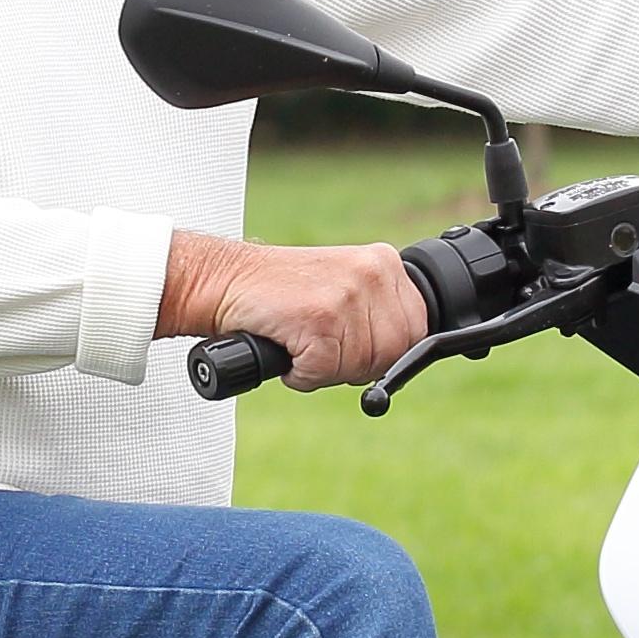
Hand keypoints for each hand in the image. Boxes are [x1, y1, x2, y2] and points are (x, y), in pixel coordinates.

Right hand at [160, 232, 429, 388]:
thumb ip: (376, 311)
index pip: (417, 331)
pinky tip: (285, 346)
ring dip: (324, 369)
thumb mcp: (342, 287)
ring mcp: (347, 295)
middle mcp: (372, 273)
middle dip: (357, 365)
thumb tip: (407, 354)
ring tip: (299, 340)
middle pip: (393, 354)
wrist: (222, 280)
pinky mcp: (319, 319)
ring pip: (360, 368)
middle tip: (321, 347)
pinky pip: (323, 373)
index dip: (386, 352)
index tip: (354, 348)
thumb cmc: (277, 293)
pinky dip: (300, 374)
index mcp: (383, 263)